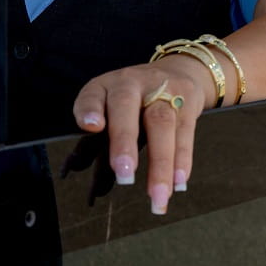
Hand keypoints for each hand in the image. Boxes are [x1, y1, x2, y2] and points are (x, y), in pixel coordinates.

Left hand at [71, 53, 216, 214]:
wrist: (179, 70)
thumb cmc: (137, 98)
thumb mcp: (112, 102)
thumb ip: (98, 131)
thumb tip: (78, 167)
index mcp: (108, 85)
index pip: (93, 94)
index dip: (90, 109)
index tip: (91, 127)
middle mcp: (133, 83)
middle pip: (127, 107)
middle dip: (125, 142)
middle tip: (124, 174)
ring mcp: (163, 89)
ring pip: (162, 123)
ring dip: (160, 163)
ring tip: (157, 195)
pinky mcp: (188, 102)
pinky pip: (185, 132)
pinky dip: (182, 160)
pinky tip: (178, 182)